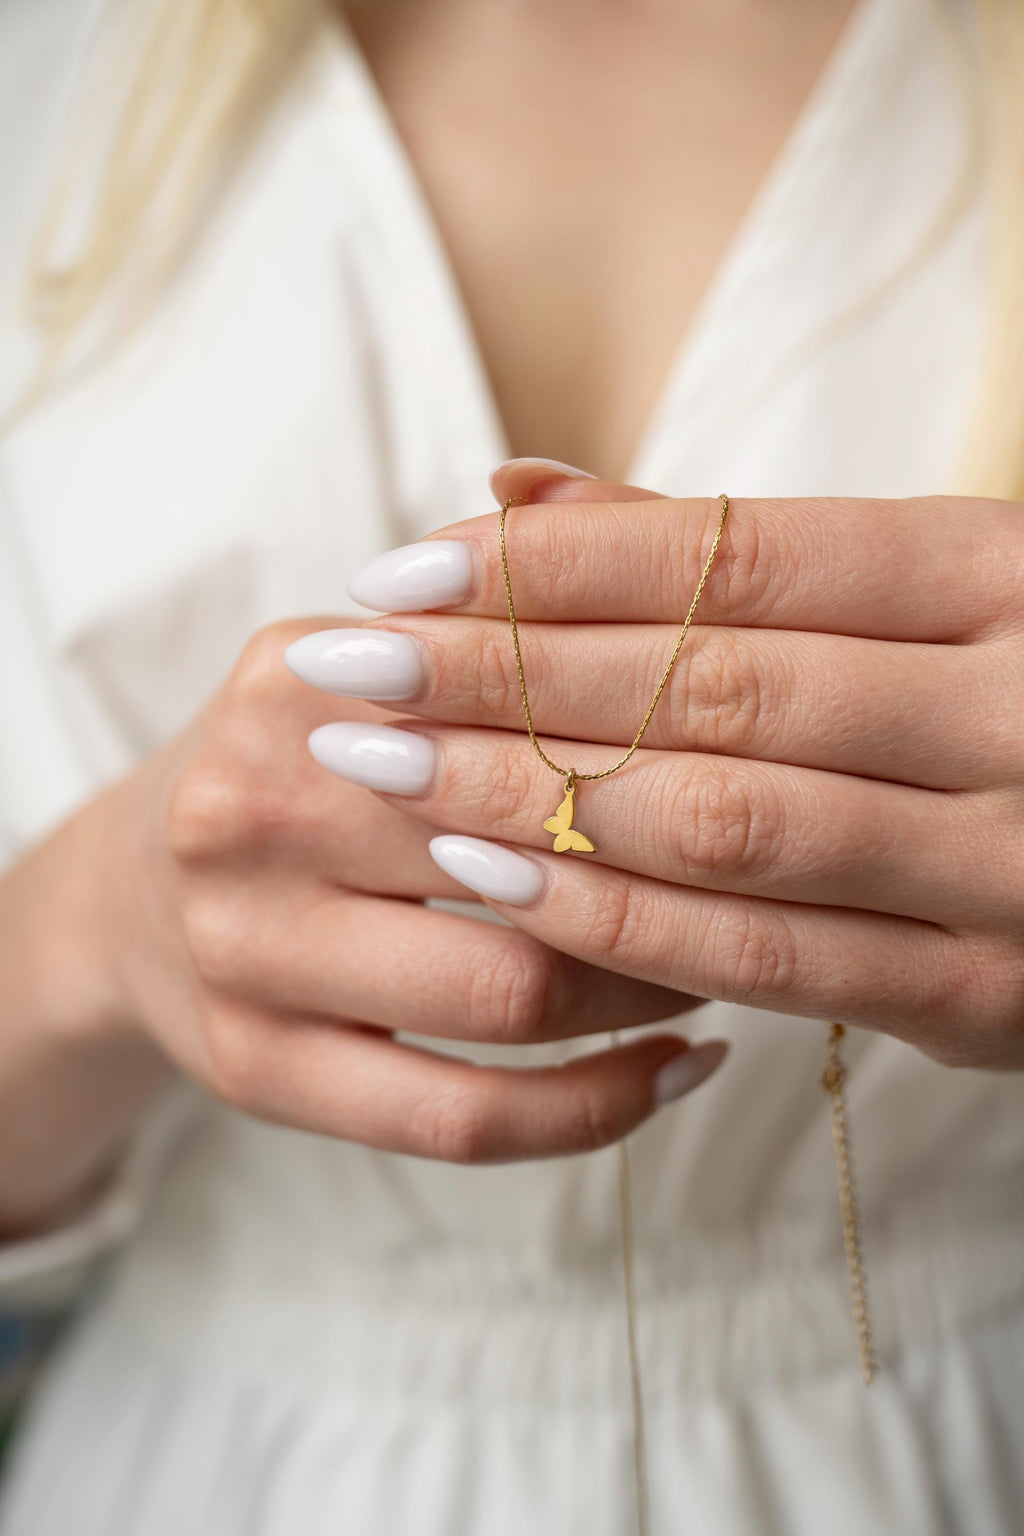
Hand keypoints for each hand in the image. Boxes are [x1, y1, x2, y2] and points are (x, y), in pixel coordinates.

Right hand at [11, 611, 719, 1187]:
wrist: (129, 892)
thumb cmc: (298, 767)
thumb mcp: (360, 665)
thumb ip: (496, 613)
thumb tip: (668, 560)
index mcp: (294, 686)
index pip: (517, 710)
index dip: (658, 745)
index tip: (756, 766)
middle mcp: (248, 813)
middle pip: (520, 857)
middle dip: (667, 877)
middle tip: (760, 881)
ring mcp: (242, 956)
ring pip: (505, 998)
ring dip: (648, 992)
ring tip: (721, 970)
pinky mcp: (257, 1071)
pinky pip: (462, 1121)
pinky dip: (595, 1110)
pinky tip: (677, 1072)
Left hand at [305, 465, 1023, 1071]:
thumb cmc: (1001, 693)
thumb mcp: (912, 596)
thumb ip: (721, 553)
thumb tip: (515, 487)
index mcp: (998, 575)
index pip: (736, 558)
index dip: (554, 566)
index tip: (401, 572)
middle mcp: (1018, 710)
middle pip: (711, 686)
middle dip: (508, 678)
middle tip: (357, 671)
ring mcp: (1008, 866)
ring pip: (726, 823)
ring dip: (531, 797)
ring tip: (390, 767)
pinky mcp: (984, 998)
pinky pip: (765, 959)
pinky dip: (616, 919)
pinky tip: (493, 878)